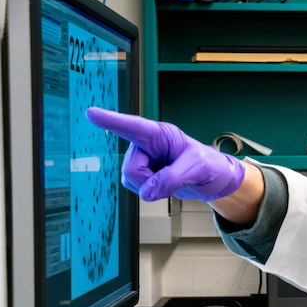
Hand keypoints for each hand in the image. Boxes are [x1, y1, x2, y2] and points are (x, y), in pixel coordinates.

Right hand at [85, 107, 244, 201]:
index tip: (91, 113)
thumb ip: (172, 179)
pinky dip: (150, 192)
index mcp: (160, 134)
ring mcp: (144, 159)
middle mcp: (147, 144)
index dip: (111, 121)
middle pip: (130, 167)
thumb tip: (147, 192)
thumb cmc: (210, 166)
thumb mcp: (198, 169)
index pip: (133, 127)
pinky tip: (164, 186)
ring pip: (130, 179)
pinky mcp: (143, 174)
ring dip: (150, 187)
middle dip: (149, 180)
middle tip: (173, 178)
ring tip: (171, 180)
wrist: (214, 180)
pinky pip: (135, 188)